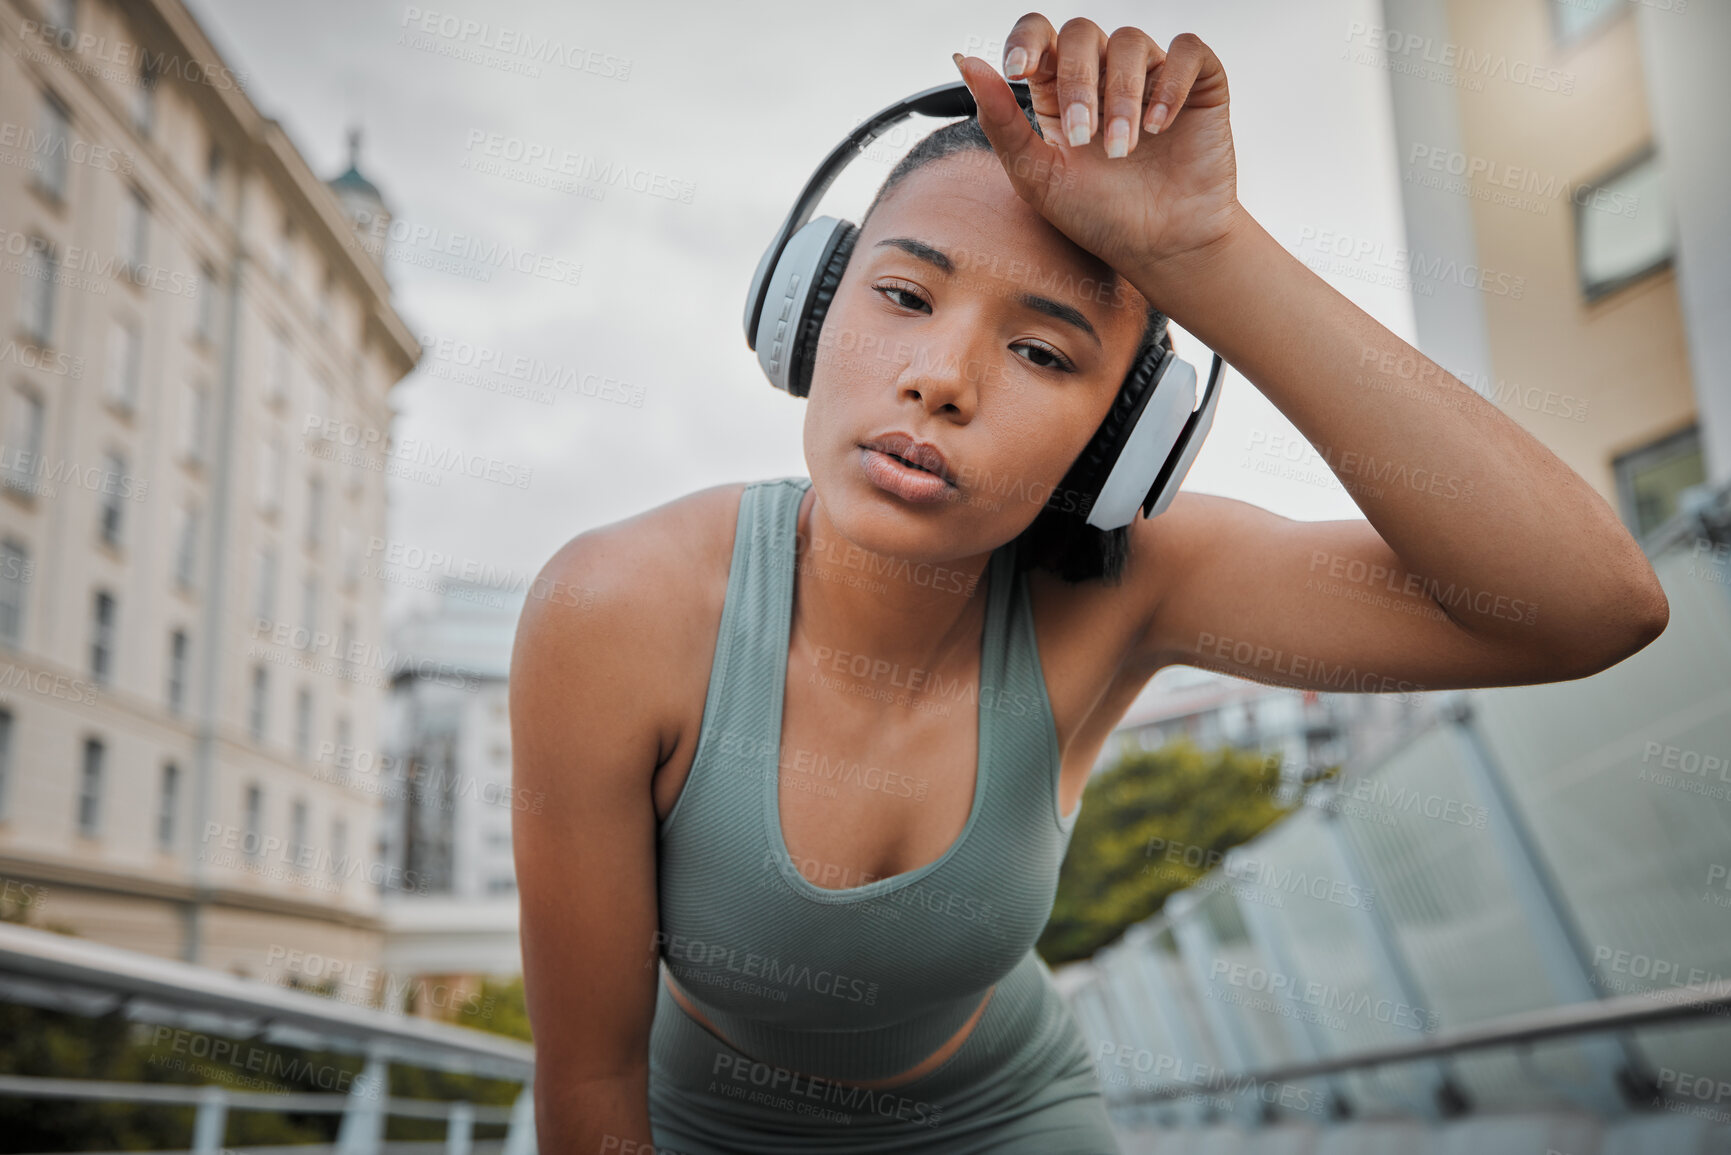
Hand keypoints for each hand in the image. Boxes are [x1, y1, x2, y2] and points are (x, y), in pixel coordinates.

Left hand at [952, 16, 1244, 289]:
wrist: (1161, 248)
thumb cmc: (1098, 218)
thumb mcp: (1036, 175)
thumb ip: (1000, 120)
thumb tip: (965, 60)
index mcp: (1058, 90)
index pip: (1039, 35)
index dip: (1027, 39)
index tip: (1019, 69)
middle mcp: (1104, 74)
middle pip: (1082, 34)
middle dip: (1078, 84)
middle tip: (1083, 140)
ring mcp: (1151, 76)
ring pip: (1130, 42)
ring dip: (1121, 97)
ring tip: (1122, 150)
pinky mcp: (1197, 83)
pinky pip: (1186, 51)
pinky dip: (1169, 83)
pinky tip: (1159, 126)